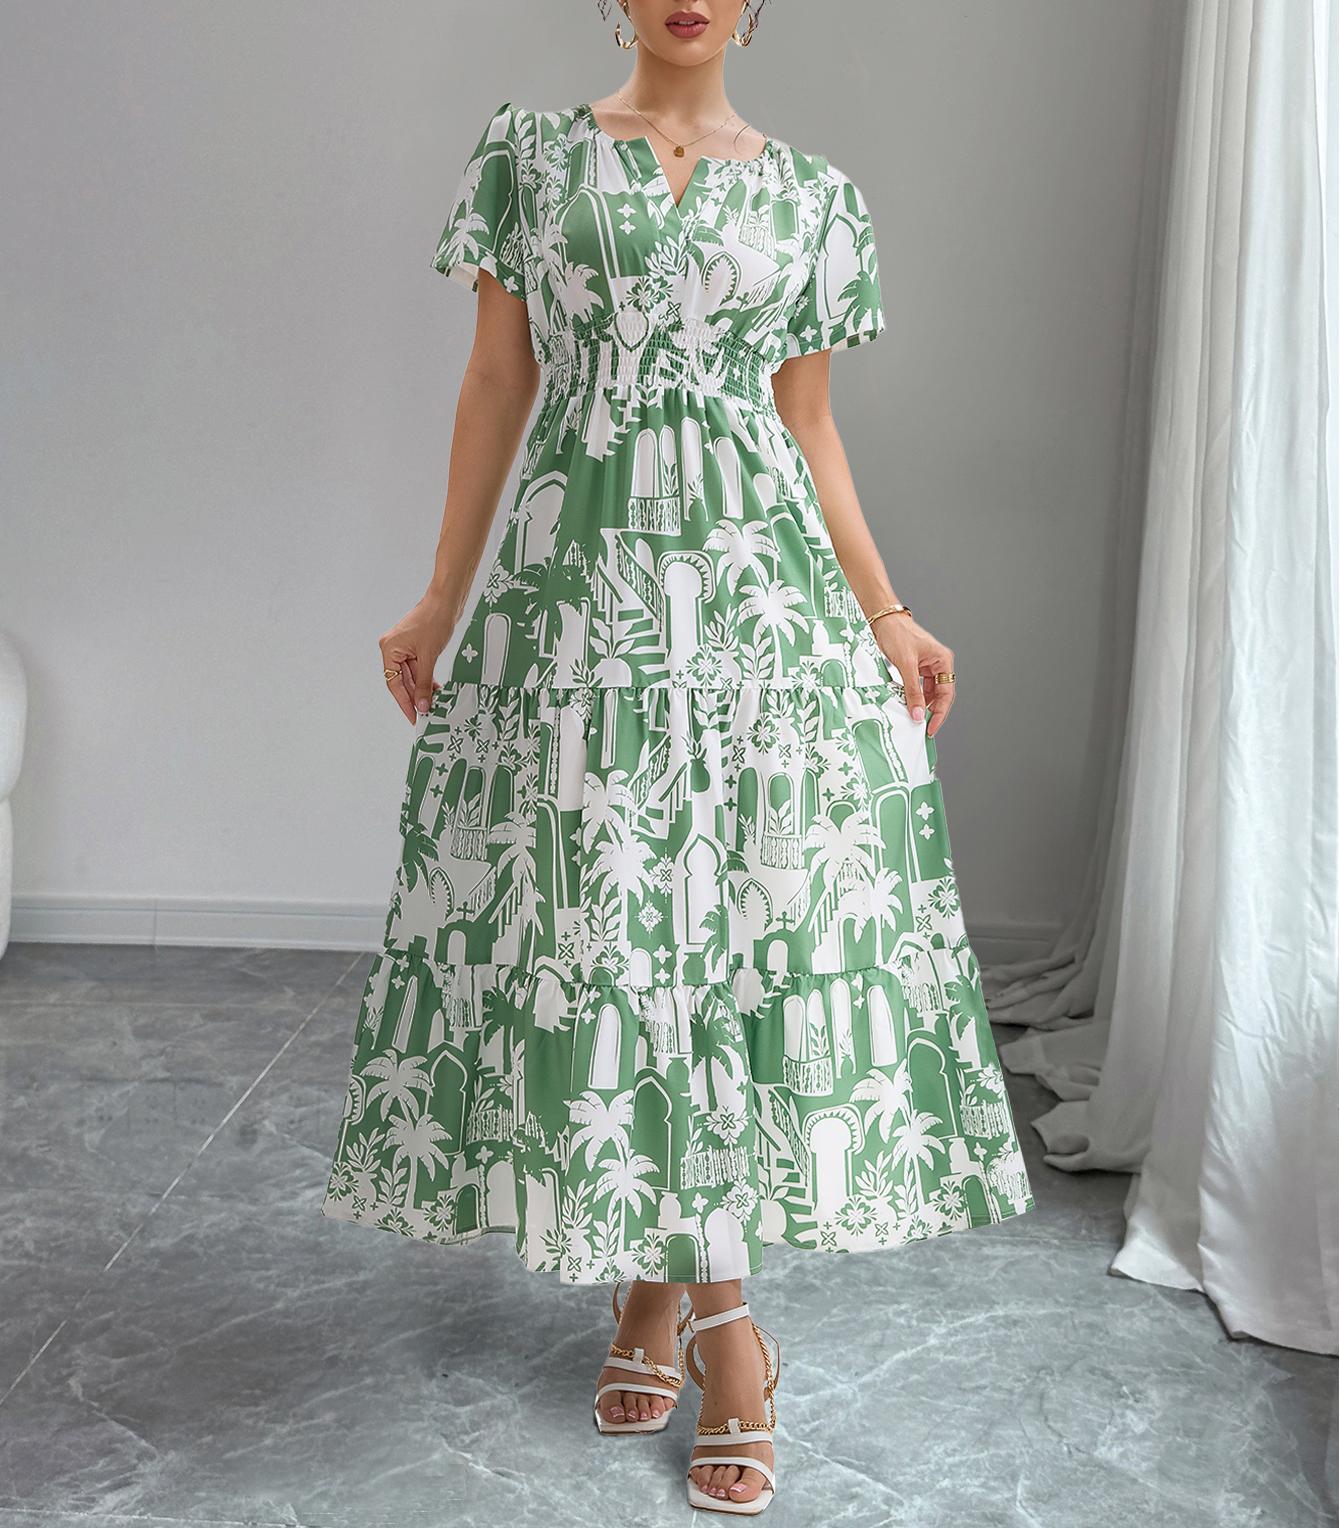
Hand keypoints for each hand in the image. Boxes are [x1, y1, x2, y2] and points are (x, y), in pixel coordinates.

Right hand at [379, 593, 455, 723]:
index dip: (404, 702)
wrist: (446, 601)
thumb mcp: (429, 657)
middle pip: (402, 681)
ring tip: (433, 703)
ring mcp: (404, 647)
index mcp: (389, 649)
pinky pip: (418, 667)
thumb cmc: (434, 621)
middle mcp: (392, 648)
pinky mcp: (415, 646)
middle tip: (425, 714)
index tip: (413, 717)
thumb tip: (422, 704)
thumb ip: (424, 683)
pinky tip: (435, 689)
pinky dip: (426, 678)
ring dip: (422, 688)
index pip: (394, 684)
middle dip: (415, 697)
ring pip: (411, 675)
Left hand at [872, 615, 956, 737]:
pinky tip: (906, 705)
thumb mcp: (906, 665)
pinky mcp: (915, 667)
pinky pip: (918, 687)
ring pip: (928, 692)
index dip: (940, 713)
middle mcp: (938, 663)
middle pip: (939, 694)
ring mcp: (927, 666)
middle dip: (932, 711)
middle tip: (922, 728)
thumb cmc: (897, 633)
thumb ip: (913, 691)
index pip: (946, 693)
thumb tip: (918, 713)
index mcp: (943, 660)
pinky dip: (912, 697)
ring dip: (921, 705)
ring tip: (913, 718)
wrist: (882, 620)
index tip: (931, 727)